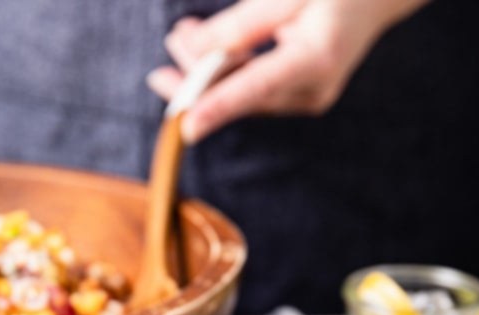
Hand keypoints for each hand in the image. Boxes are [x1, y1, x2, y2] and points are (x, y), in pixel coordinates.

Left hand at [147, 0, 429, 142]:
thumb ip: (240, 23)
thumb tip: (193, 50)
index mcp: (317, 58)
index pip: (257, 87)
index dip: (219, 105)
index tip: (187, 127)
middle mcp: (313, 88)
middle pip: (243, 95)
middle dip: (198, 81)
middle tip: (161, 68)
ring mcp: (308, 96)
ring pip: (245, 93)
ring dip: (208, 72)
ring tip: (177, 41)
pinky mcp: (301, 93)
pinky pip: (256, 88)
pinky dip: (228, 71)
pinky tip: (204, 53)